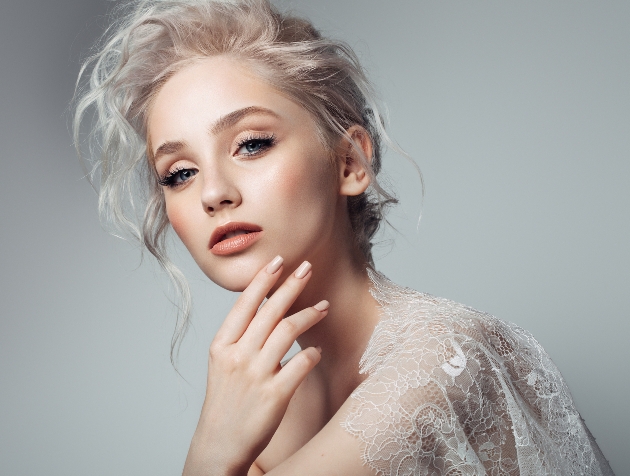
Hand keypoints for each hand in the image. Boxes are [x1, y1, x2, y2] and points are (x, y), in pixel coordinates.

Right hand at [183, 256, 327, 475]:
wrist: (219, 444)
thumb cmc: (225, 401)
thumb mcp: (222, 364)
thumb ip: (240, 337)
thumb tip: (265, 309)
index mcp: (221, 346)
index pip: (244, 304)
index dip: (262, 280)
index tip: (278, 261)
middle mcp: (237, 356)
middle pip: (270, 311)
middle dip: (291, 285)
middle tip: (308, 268)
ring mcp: (256, 375)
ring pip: (287, 331)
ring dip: (309, 314)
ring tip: (324, 306)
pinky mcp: (274, 395)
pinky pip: (301, 364)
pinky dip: (312, 353)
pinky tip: (317, 349)